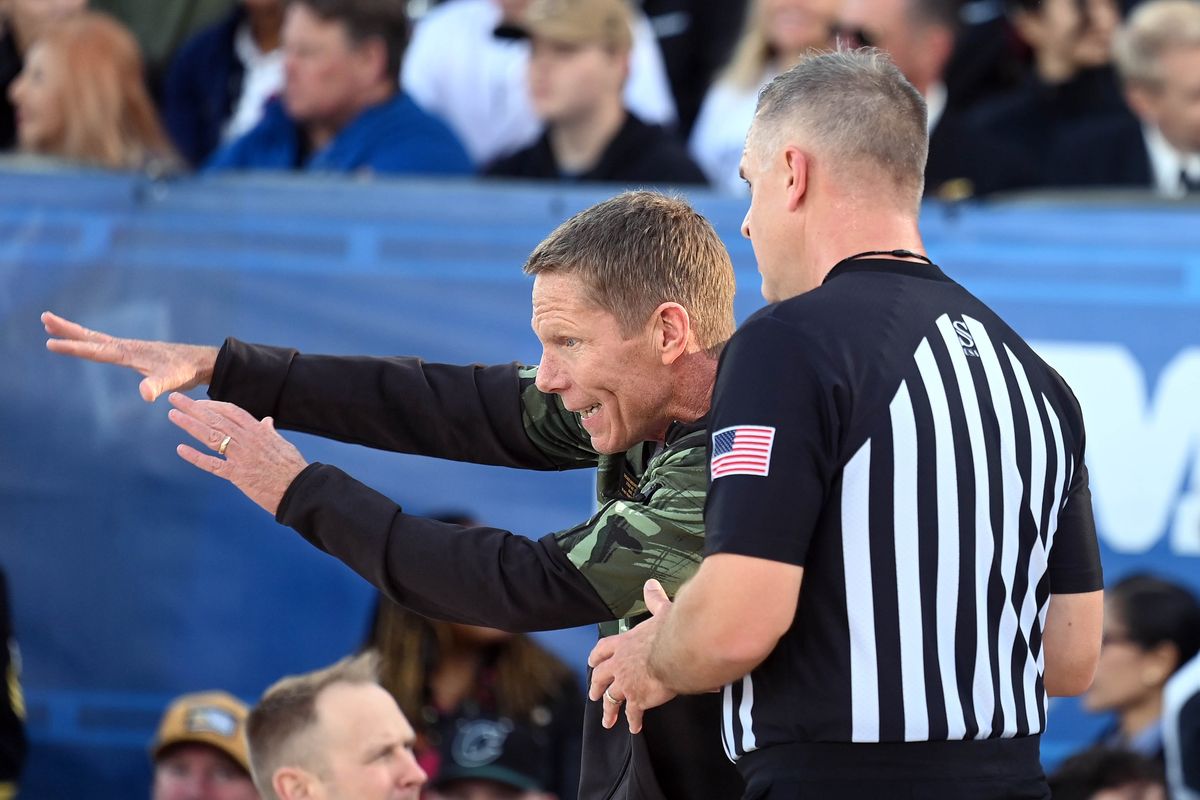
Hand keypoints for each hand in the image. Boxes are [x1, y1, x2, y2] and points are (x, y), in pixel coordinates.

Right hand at [43, 311, 218, 401]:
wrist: (201, 361)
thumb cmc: (186, 370)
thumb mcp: (172, 380)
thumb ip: (157, 385)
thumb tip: (145, 395)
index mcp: (129, 352)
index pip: (94, 350)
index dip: (73, 347)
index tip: (50, 343)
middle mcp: (126, 347)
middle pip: (90, 337)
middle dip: (67, 329)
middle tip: (44, 318)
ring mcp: (129, 348)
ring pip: (96, 339)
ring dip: (75, 333)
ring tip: (52, 325)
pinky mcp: (134, 353)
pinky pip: (105, 345)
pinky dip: (91, 342)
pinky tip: (86, 342)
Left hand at [167, 392, 307, 515]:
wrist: (301, 489)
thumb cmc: (294, 468)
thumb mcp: (283, 445)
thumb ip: (270, 433)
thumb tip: (267, 421)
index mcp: (259, 431)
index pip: (231, 412)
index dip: (212, 404)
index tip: (198, 401)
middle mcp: (248, 440)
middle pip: (215, 419)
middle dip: (193, 408)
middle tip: (175, 399)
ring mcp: (241, 457)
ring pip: (211, 436)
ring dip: (190, 425)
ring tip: (173, 416)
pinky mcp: (238, 475)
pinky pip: (213, 464)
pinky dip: (196, 457)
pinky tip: (181, 449)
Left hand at [587, 580, 677, 733]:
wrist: (677, 653)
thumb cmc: (671, 632)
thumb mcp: (661, 611)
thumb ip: (654, 599)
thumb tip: (651, 585)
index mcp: (625, 642)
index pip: (604, 648)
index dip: (596, 656)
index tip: (591, 662)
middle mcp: (620, 663)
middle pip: (601, 675)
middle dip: (596, 685)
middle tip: (593, 694)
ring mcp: (626, 682)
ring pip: (611, 697)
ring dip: (608, 708)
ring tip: (606, 718)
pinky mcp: (637, 698)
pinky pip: (632, 713)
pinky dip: (632, 721)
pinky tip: (633, 727)